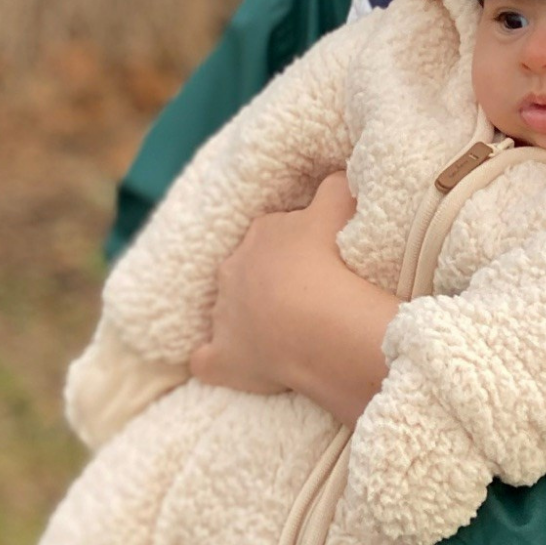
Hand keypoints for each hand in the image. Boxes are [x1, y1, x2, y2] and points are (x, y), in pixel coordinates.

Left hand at [189, 172, 397, 427]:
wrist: (316, 319)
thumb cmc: (330, 260)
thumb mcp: (339, 205)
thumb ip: (335, 186)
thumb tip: (337, 176)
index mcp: (261, 235)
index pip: (271, 235)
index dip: (292, 250)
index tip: (313, 263)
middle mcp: (233, 270)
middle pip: (245, 271)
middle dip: (263, 282)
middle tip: (299, 299)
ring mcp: (223, 315)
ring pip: (226, 312)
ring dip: (244, 320)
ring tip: (277, 334)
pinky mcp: (221, 357)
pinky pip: (206, 360)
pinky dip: (214, 362)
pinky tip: (228, 367)